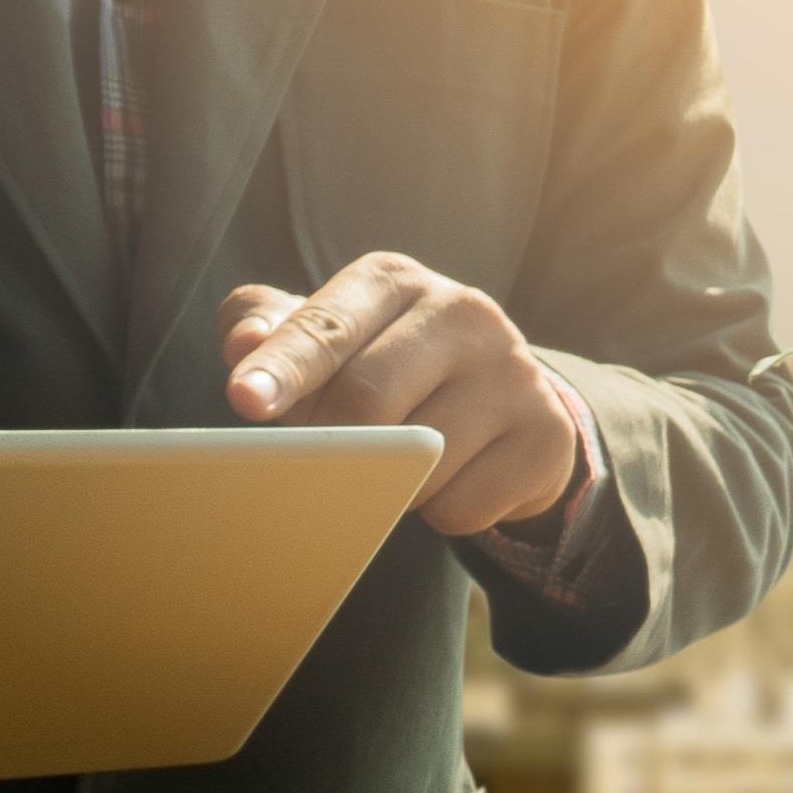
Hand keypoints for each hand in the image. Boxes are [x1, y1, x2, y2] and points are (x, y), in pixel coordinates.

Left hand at [221, 253, 582, 534]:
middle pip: (369, 399)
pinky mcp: (548, 436)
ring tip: (398, 461)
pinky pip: (462, 507)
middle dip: (333, 443)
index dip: (284, 367)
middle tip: (326, 457)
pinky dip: (437, 512)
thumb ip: (276, 331)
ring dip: (388, 484)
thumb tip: (244, 345)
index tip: (245, 401)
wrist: (507, 401)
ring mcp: (515, 374)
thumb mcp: (332, 336)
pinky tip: (448, 479)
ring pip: (418, 464)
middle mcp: (465, 312)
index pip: (328, 326)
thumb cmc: (389, 365)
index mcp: (397, 281)